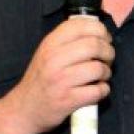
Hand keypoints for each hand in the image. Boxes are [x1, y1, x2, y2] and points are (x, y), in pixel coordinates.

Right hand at [4, 17, 114, 133]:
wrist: (24, 109)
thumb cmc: (41, 80)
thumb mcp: (47, 53)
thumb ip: (67, 41)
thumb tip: (98, 32)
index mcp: (50, 44)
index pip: (81, 25)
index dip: (100, 30)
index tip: (105, 39)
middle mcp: (54, 59)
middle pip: (94, 45)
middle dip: (108, 52)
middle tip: (107, 59)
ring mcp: (61, 80)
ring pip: (98, 68)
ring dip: (106, 73)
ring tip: (101, 76)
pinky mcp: (69, 99)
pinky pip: (98, 90)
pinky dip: (103, 90)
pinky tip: (96, 90)